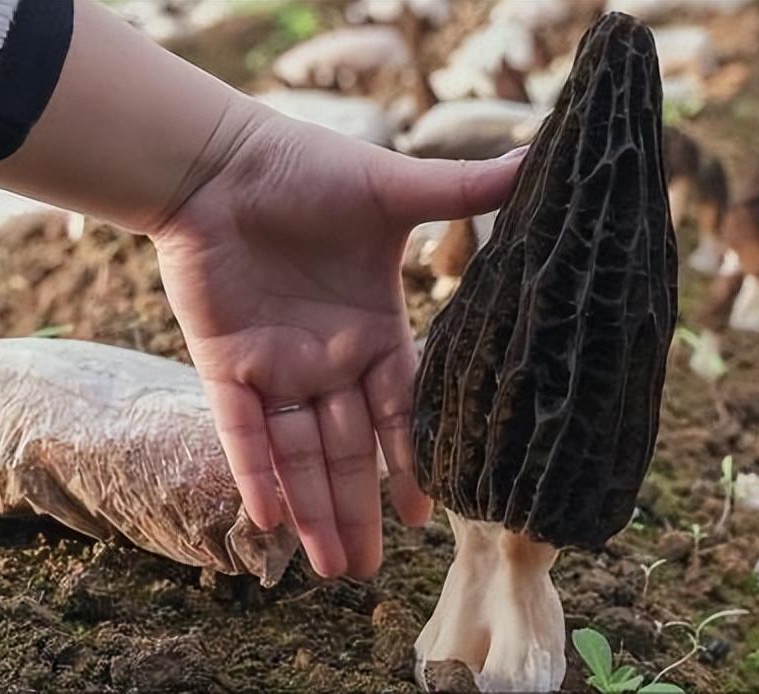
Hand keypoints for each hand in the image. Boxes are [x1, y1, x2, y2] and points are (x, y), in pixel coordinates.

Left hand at [151, 110, 523, 577]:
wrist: (221, 161)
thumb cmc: (307, 169)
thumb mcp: (392, 190)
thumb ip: (460, 193)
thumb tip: (537, 156)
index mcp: (372, 331)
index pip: (399, 410)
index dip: (411, 460)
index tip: (428, 515)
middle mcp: (327, 360)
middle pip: (350, 449)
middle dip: (360, 508)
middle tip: (374, 571)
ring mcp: (275, 367)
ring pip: (300, 453)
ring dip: (313, 508)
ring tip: (333, 568)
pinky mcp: (224, 364)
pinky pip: (240, 431)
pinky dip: (254, 473)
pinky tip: (269, 522)